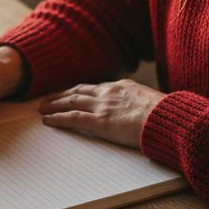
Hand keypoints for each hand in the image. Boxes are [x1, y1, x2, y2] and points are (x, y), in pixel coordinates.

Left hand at [37, 79, 164, 148]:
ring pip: (71, 102)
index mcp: (122, 87)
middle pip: (79, 91)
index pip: (96, 88)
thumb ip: (140, 105)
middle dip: (62, 95)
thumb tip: (142, 112)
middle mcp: (109, 93)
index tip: (71, 93)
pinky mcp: (99, 121)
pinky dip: (58, 118)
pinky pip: (72, 118)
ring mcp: (102, 106)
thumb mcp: (152, 103)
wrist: (165, 118)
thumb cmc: (165, 115)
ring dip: (55, 105)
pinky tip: (48, 120)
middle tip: (49, 98)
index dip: (81, 90)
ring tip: (42, 108)